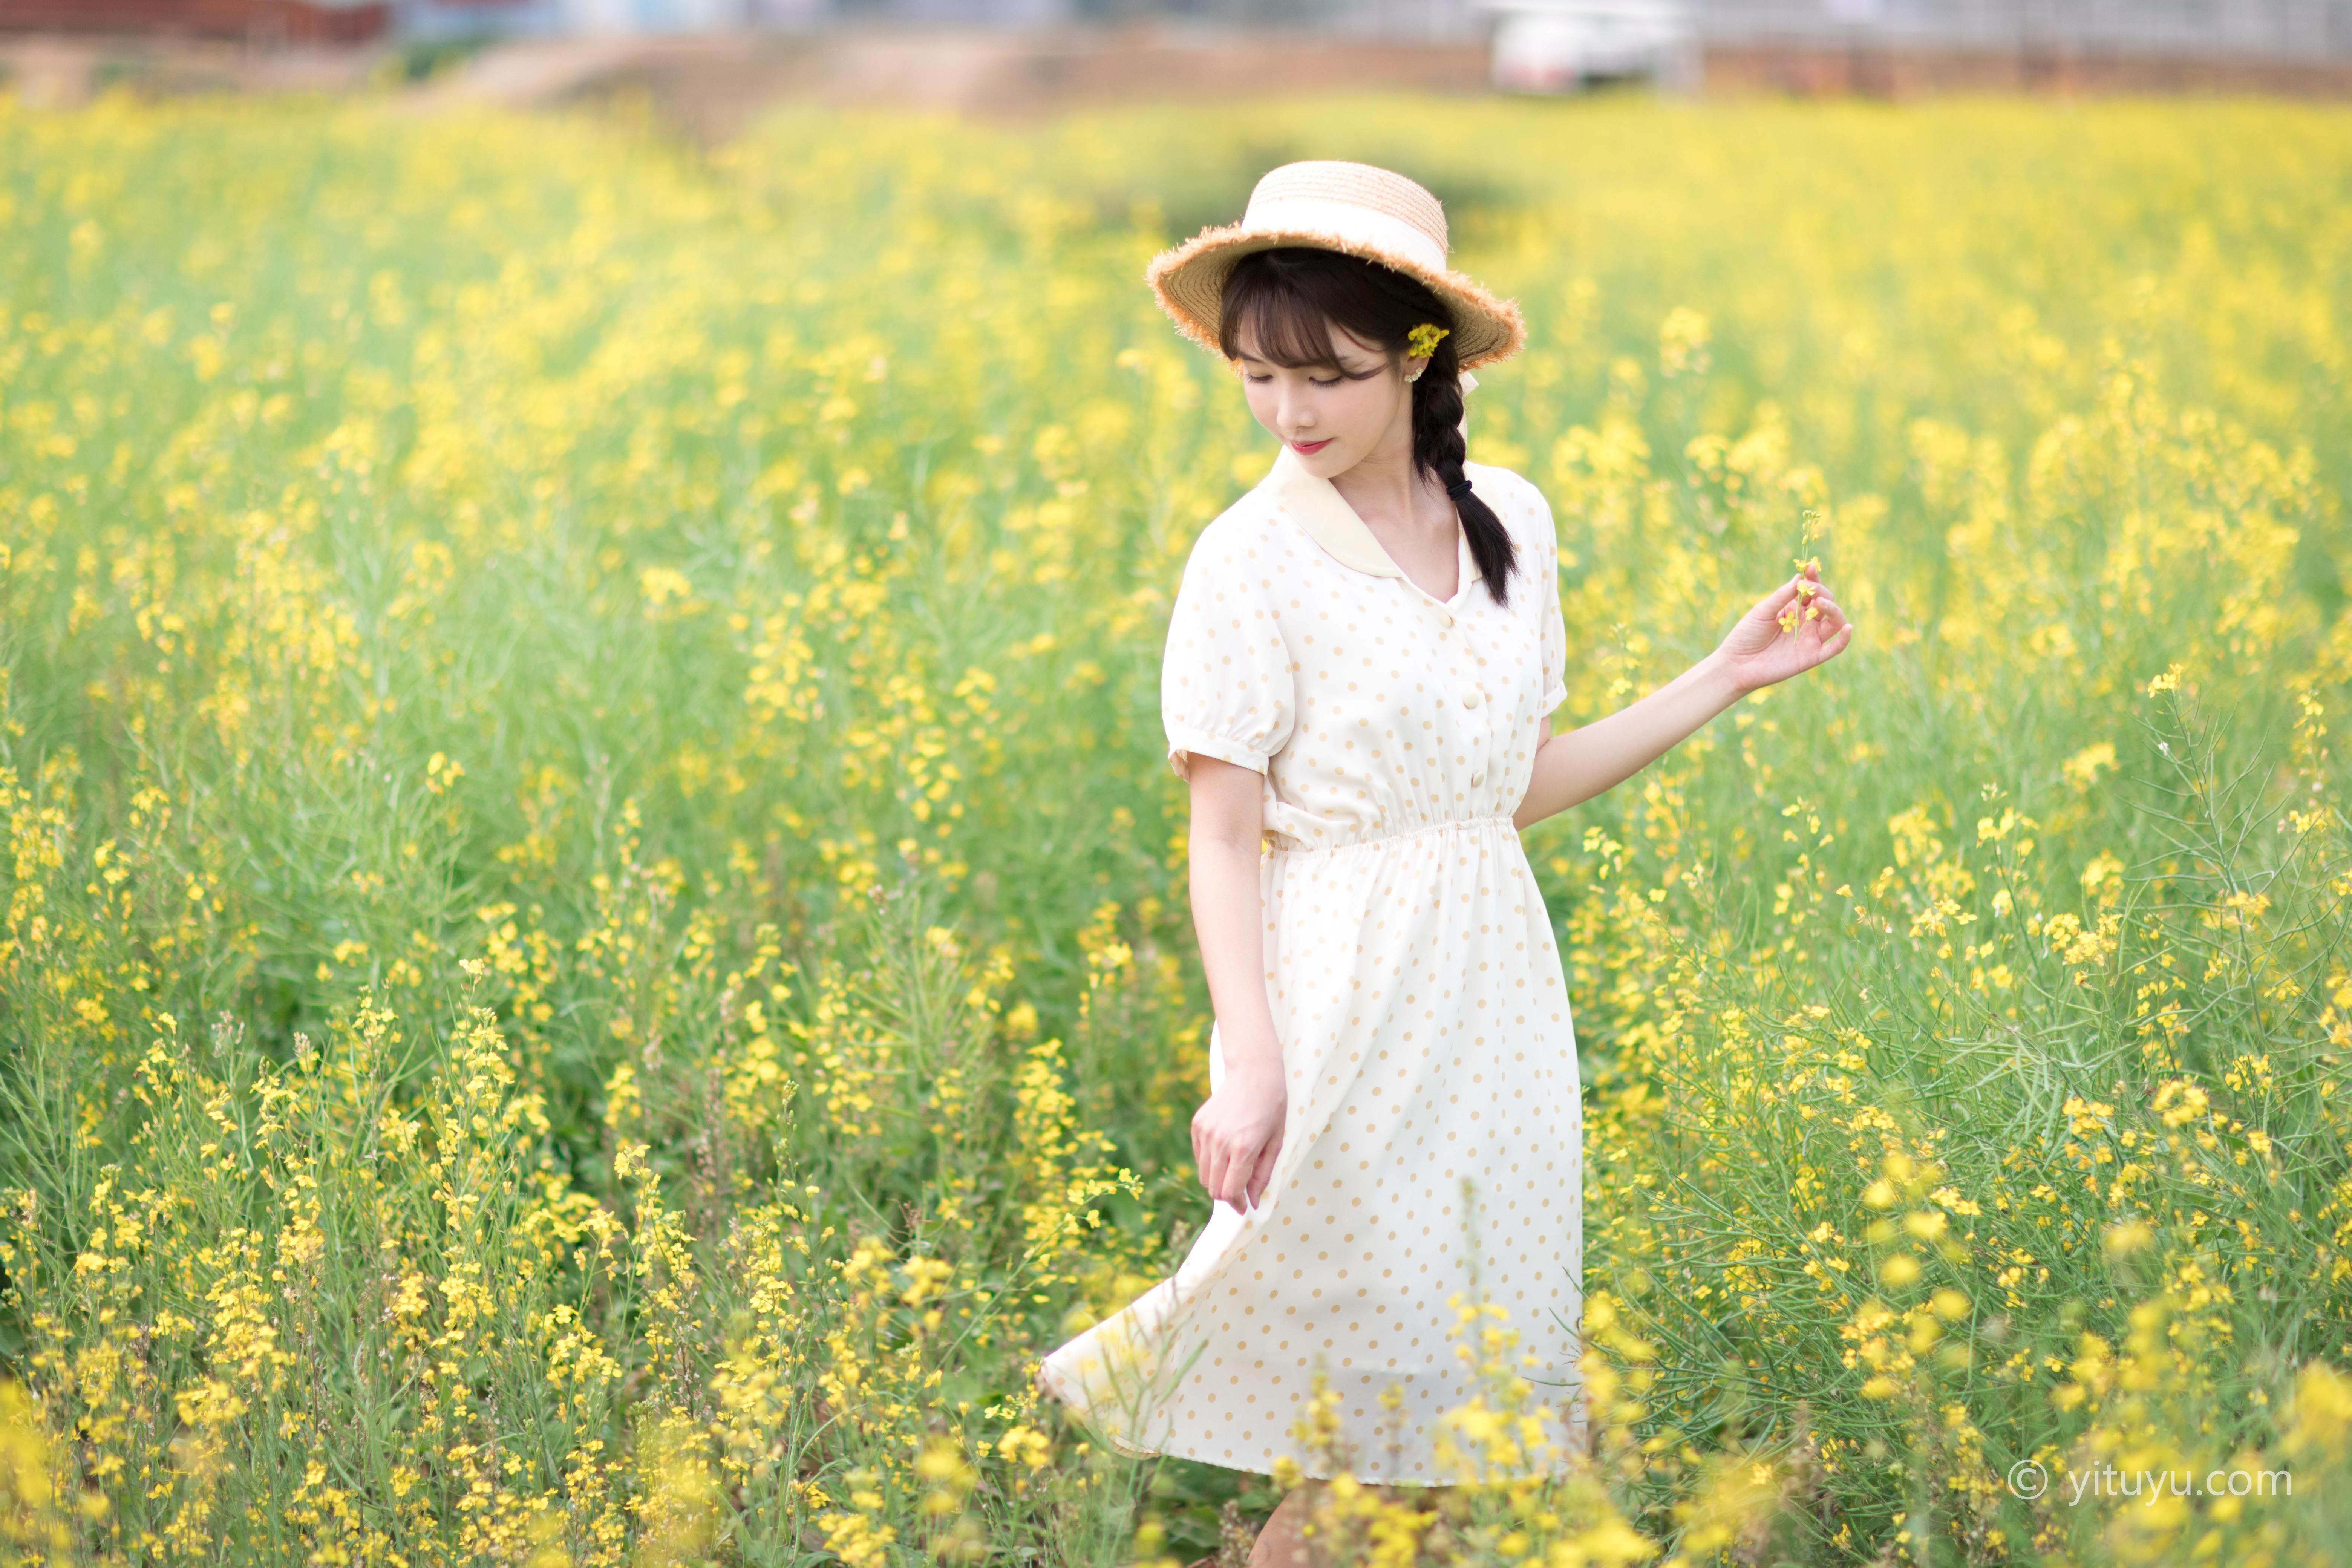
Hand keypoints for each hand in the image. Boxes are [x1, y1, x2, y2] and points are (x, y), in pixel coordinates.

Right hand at [1190, 1049, 1286, 1212]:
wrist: (1254, 1074)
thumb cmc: (1271, 1110)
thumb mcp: (1275, 1145)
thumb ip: (1262, 1176)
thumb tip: (1252, 1202)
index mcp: (1243, 1148)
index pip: (1229, 1192)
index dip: (1237, 1204)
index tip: (1244, 1206)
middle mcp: (1220, 1142)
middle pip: (1213, 1187)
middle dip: (1227, 1195)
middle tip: (1241, 1189)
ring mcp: (1205, 1133)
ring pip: (1203, 1175)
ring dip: (1218, 1179)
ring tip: (1234, 1165)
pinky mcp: (1197, 1125)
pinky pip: (1199, 1157)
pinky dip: (1210, 1162)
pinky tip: (1226, 1148)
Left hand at [1716, 561, 1853, 692]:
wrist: (1737, 664)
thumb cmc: (1746, 635)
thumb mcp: (1762, 611)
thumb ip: (1782, 596)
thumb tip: (1798, 577)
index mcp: (1794, 608)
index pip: (1812, 591)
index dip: (1813, 578)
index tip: (1809, 567)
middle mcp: (1806, 622)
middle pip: (1826, 604)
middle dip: (1822, 592)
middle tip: (1809, 589)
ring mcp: (1810, 639)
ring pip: (1834, 622)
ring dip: (1833, 609)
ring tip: (1820, 603)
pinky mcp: (1811, 657)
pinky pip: (1833, 648)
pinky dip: (1844, 639)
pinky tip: (1848, 628)